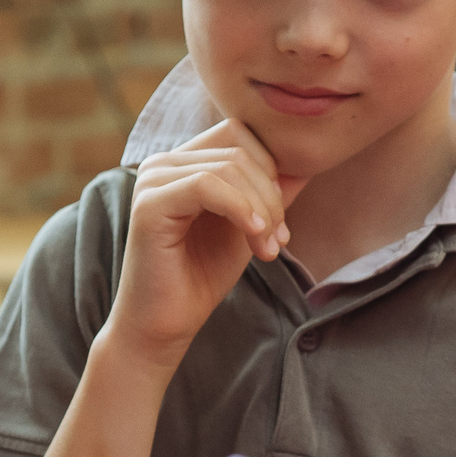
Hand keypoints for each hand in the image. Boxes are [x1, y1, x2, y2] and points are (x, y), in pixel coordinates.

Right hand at [105, 120, 301, 369]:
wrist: (167, 323)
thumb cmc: (203, 275)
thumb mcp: (248, 226)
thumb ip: (270, 193)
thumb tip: (307, 163)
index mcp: (184, 162)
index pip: (239, 133)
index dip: (271, 170)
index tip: (280, 222)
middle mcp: (163, 163)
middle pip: (239, 149)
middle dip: (270, 195)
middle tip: (279, 240)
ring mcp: (152, 179)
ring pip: (228, 167)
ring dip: (261, 209)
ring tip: (267, 248)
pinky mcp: (149, 203)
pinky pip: (207, 185)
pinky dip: (240, 209)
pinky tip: (254, 237)